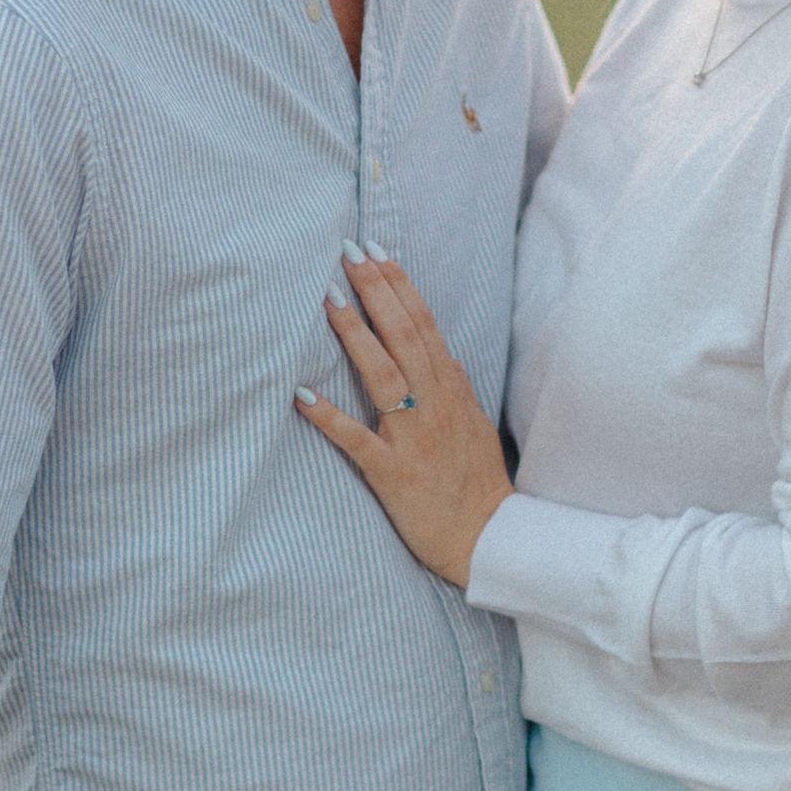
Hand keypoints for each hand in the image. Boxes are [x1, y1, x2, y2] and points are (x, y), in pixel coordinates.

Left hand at [295, 246, 513, 586]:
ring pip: (383, 376)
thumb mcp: (475, 425)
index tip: (376, 251)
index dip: (399, 286)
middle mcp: (434, 406)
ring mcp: (414, 438)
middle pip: (405, 336)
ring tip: (328, 299)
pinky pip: (357, 441)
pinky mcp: (394, 473)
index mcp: (452, 391)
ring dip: (355, 335)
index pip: (424, 325)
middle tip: (348, 253)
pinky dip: (329, 417)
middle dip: (375, 291)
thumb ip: (456, 389)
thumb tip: (444, 356)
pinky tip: (301, 395)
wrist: (489, 539)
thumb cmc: (478, 484)